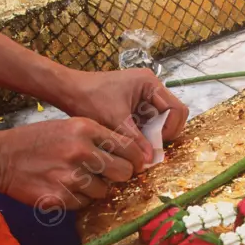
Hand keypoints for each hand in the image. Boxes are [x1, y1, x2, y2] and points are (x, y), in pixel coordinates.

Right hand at [0, 117, 145, 210]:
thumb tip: (129, 157)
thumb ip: (98, 138)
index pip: (128, 147)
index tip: (136, 164)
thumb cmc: (37, 140)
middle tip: (109, 175)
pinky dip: (78, 199)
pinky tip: (64, 187)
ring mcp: (70, 176)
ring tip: (77, 179)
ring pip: (104, 190)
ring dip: (96, 188)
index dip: (136, 159)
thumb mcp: (69, 126)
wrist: (1, 157)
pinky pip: (84, 203)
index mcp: (86, 129)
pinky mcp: (60, 197)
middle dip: (119, 175)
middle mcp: (81, 151)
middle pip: (123, 172)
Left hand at [56, 69, 188, 165]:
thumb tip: (150, 160)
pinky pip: (147, 123)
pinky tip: (129, 140)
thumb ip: (135, 140)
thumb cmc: (89, 99)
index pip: (177, 109)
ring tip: (135, 145)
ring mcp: (143, 96)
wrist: (67, 91)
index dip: (171, 129)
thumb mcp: (115, 121)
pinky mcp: (134, 105)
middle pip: (171, 115)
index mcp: (150, 84)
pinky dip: (142, 134)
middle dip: (161, 133)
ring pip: (159, 121)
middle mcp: (150, 88)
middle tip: (147, 148)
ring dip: (151, 135)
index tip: (155, 143)